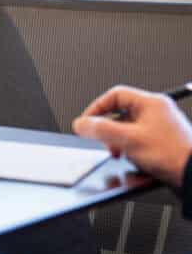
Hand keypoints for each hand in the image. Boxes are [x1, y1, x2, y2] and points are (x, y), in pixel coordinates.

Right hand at [73, 85, 191, 188]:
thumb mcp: (129, 139)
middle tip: (104, 141)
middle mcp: (157, 112)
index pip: (115, 95)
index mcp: (151, 103)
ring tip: (120, 153)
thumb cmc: (172, 155)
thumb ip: (101, 130)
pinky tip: (133, 159)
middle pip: (120, 113)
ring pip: (128, 128)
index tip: (87, 121)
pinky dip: (131, 148)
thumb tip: (81, 124)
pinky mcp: (163, 142)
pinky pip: (138, 140)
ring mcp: (161, 127)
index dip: (97, 107)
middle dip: (108, 129)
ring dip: (119, 141)